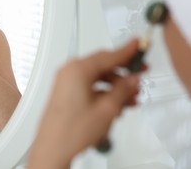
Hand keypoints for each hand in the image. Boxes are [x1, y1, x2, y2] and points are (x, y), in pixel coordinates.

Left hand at [29, 39, 143, 167]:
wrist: (53, 148)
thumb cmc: (70, 130)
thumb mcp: (106, 109)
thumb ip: (123, 90)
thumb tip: (132, 80)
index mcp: (77, 70)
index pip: (108, 55)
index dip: (127, 51)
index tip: (138, 44)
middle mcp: (68, 72)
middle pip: (102, 65)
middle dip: (123, 72)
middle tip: (139, 74)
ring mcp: (65, 81)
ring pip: (96, 76)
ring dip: (115, 85)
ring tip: (130, 97)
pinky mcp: (64, 91)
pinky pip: (88, 85)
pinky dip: (103, 91)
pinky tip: (116, 103)